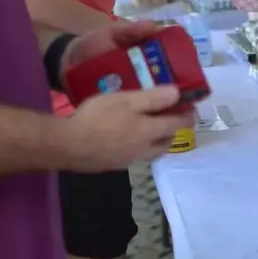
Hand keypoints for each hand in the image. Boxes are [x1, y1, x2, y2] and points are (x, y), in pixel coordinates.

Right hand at [57, 20, 194, 170]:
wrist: (67, 146)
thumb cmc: (98, 118)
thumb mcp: (126, 100)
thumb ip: (153, 98)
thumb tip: (178, 94)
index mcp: (151, 132)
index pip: (179, 125)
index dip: (188, 115)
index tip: (190, 106)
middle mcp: (144, 150)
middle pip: (168, 142)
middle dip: (173, 129)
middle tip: (169, 114)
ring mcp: (129, 160)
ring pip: (152, 151)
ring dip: (157, 139)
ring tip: (148, 125)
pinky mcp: (114, 165)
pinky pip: (135, 154)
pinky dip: (139, 145)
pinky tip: (125, 136)